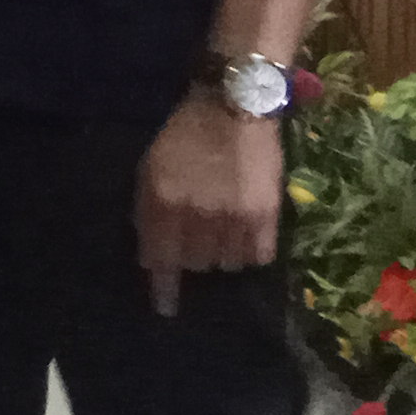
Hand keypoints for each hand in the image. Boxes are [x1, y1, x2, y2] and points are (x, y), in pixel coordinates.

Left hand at [136, 98, 284, 316]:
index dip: (164, 288)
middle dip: (192, 256)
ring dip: (221, 253)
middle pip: (196, 264)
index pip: (161, 260)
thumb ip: (149, 213)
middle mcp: (197, 215)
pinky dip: (249, 251)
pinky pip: (258, 256)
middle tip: (198, 234)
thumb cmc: (185, 136)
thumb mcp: (151, 169)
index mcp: (163, 202)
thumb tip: (153, 256)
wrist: (235, 106)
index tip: (166, 307)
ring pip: (227, 264)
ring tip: (222, 227)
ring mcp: (234, 217)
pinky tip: (244, 234)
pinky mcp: (266, 215)